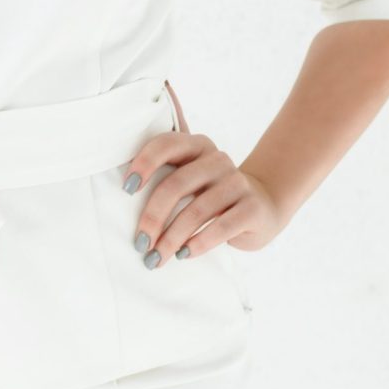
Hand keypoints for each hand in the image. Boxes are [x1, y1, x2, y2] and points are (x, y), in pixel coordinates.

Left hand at [124, 82, 286, 265]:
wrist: (262, 208)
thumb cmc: (211, 192)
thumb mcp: (189, 173)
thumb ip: (165, 156)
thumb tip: (135, 131)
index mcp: (197, 146)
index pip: (167, 144)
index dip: (144, 163)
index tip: (126, 189)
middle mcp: (218, 160)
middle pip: (177, 184)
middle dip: (152, 216)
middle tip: (139, 243)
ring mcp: (238, 183)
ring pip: (197, 210)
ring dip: (172, 238)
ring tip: (156, 257)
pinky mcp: (252, 208)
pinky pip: (222, 227)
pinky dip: (199, 243)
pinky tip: (184, 255)